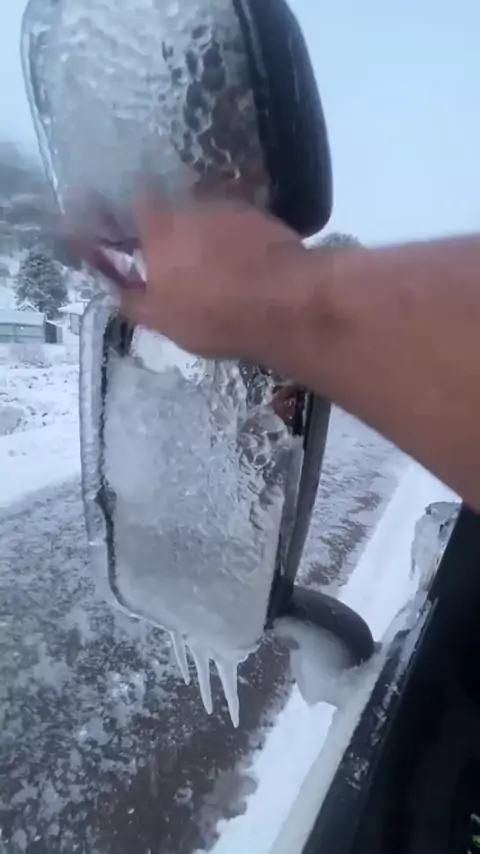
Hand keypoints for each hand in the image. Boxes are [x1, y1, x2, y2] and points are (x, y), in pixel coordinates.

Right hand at [120, 198, 306, 361]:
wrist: (284, 303)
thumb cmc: (212, 313)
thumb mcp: (161, 320)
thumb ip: (133, 301)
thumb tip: (118, 291)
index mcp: (160, 228)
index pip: (137, 204)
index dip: (135, 218)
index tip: (136, 235)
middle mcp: (193, 207)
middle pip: (176, 212)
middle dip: (176, 234)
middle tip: (181, 265)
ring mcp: (232, 209)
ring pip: (211, 221)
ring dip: (210, 240)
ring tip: (218, 271)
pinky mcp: (265, 219)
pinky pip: (241, 229)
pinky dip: (239, 245)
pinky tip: (247, 270)